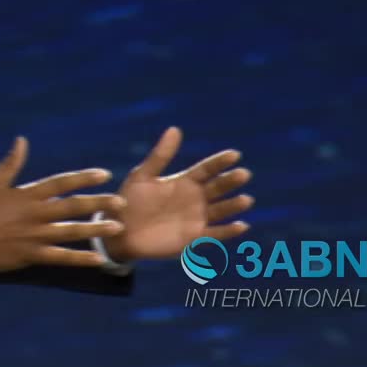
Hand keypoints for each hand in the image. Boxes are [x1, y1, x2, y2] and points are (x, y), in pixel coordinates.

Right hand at [0, 136, 126, 272]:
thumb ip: (11, 163)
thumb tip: (23, 141)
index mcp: (27, 194)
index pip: (60, 183)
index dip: (83, 178)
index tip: (104, 175)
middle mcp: (35, 214)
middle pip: (72, 206)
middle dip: (98, 203)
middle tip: (121, 202)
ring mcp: (34, 236)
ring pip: (71, 231)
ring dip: (95, 229)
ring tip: (117, 227)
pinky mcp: (31, 255)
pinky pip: (60, 258)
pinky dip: (80, 259)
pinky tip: (98, 259)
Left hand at [103, 126, 253, 261]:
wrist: (121, 230)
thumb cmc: (130, 200)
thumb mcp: (143, 176)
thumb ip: (160, 156)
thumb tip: (175, 129)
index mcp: (184, 181)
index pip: (207, 169)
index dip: (220, 162)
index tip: (235, 154)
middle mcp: (195, 198)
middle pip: (217, 188)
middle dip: (230, 181)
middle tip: (243, 174)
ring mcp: (196, 217)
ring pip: (220, 210)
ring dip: (233, 205)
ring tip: (246, 199)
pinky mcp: (194, 237)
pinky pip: (214, 234)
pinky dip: (228, 231)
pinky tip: (241, 226)